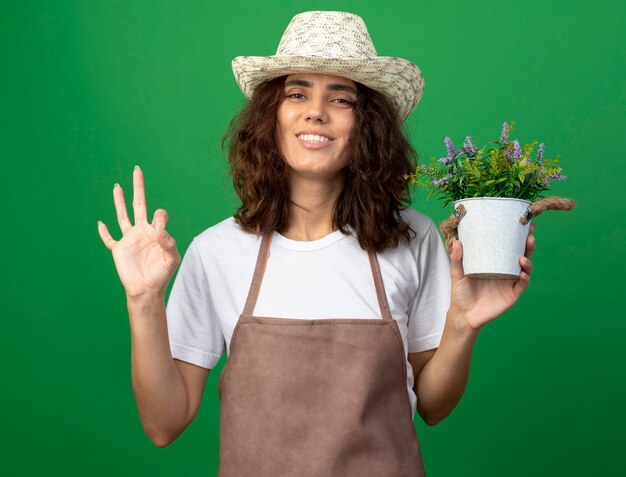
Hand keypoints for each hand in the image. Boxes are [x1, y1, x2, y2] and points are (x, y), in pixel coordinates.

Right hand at [97, 166, 180, 298]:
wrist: (146, 290)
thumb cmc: (161, 275)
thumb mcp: (172, 259)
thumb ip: (170, 243)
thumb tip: (159, 230)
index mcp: (156, 232)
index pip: (158, 215)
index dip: (160, 219)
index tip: (159, 231)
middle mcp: (142, 231)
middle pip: (139, 204)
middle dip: (138, 188)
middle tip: (137, 170)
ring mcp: (129, 239)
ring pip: (122, 215)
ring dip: (119, 201)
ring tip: (117, 186)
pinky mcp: (118, 248)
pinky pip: (109, 238)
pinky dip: (103, 232)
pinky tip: (100, 223)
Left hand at [448, 222, 536, 331]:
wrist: (463, 314)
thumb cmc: (461, 293)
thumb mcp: (457, 273)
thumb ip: (457, 259)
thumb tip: (457, 241)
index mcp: (494, 263)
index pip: (508, 247)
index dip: (517, 236)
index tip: (523, 224)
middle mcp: (505, 271)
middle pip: (521, 254)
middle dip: (528, 245)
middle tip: (529, 236)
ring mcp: (510, 282)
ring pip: (525, 269)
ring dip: (528, 261)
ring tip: (522, 256)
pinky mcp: (512, 294)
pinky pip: (522, 285)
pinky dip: (524, 278)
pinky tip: (522, 273)